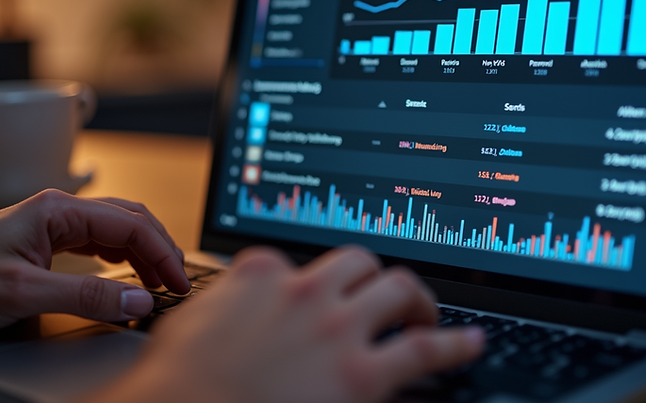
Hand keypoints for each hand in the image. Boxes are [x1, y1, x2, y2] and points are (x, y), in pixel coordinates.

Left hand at [0, 189, 188, 333]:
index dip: (162, 254)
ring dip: (144, 253)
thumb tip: (138, 299)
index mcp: (58, 210)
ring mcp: (52, 225)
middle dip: (161, 250)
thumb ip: (86, 295)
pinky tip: (129, 274)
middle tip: (178, 284)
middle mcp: (59, 211)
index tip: (179, 283)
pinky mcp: (45, 242)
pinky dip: (123, 258)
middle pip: (130, 220)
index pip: (131, 224)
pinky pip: (98, 242)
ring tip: (161, 282)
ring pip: (117, 230)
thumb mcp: (21, 292)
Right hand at [87, 246, 483, 402]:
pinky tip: (469, 342)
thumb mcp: (188, 325)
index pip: (295, 260)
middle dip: (373, 276)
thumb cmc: (175, 385)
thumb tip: (225, 306)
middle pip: (357, 261)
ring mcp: (336, 328)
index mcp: (259, 276)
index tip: (316, 292)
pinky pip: (424, 347)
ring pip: (397, 286)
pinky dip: (454, 343)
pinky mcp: (361, 372)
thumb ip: (221, 304)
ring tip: (423, 311)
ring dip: (415, 297)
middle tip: (383, 295)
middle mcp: (304, 291)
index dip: (308, 279)